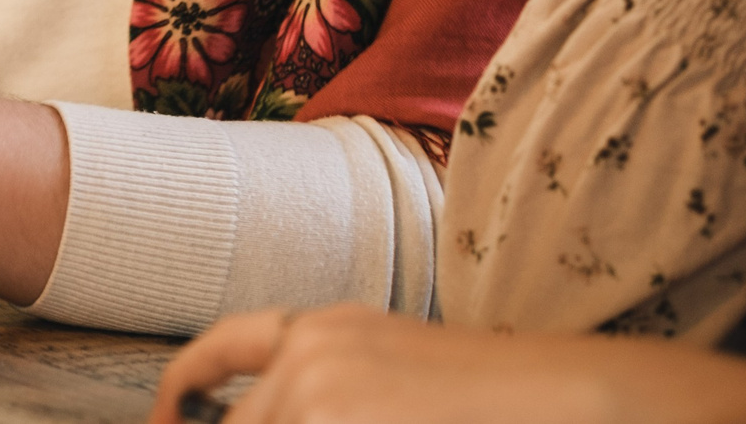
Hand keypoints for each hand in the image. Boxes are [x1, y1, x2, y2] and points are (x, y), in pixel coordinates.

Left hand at [149, 304, 745, 423]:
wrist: (578, 401)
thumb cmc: (498, 399)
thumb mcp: (393, 373)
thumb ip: (324, 389)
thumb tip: (248, 414)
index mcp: (323, 331)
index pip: (218, 351)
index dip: (178, 391)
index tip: (167, 416)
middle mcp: (311, 356)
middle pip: (240, 421)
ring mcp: (323, 399)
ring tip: (378, 417)